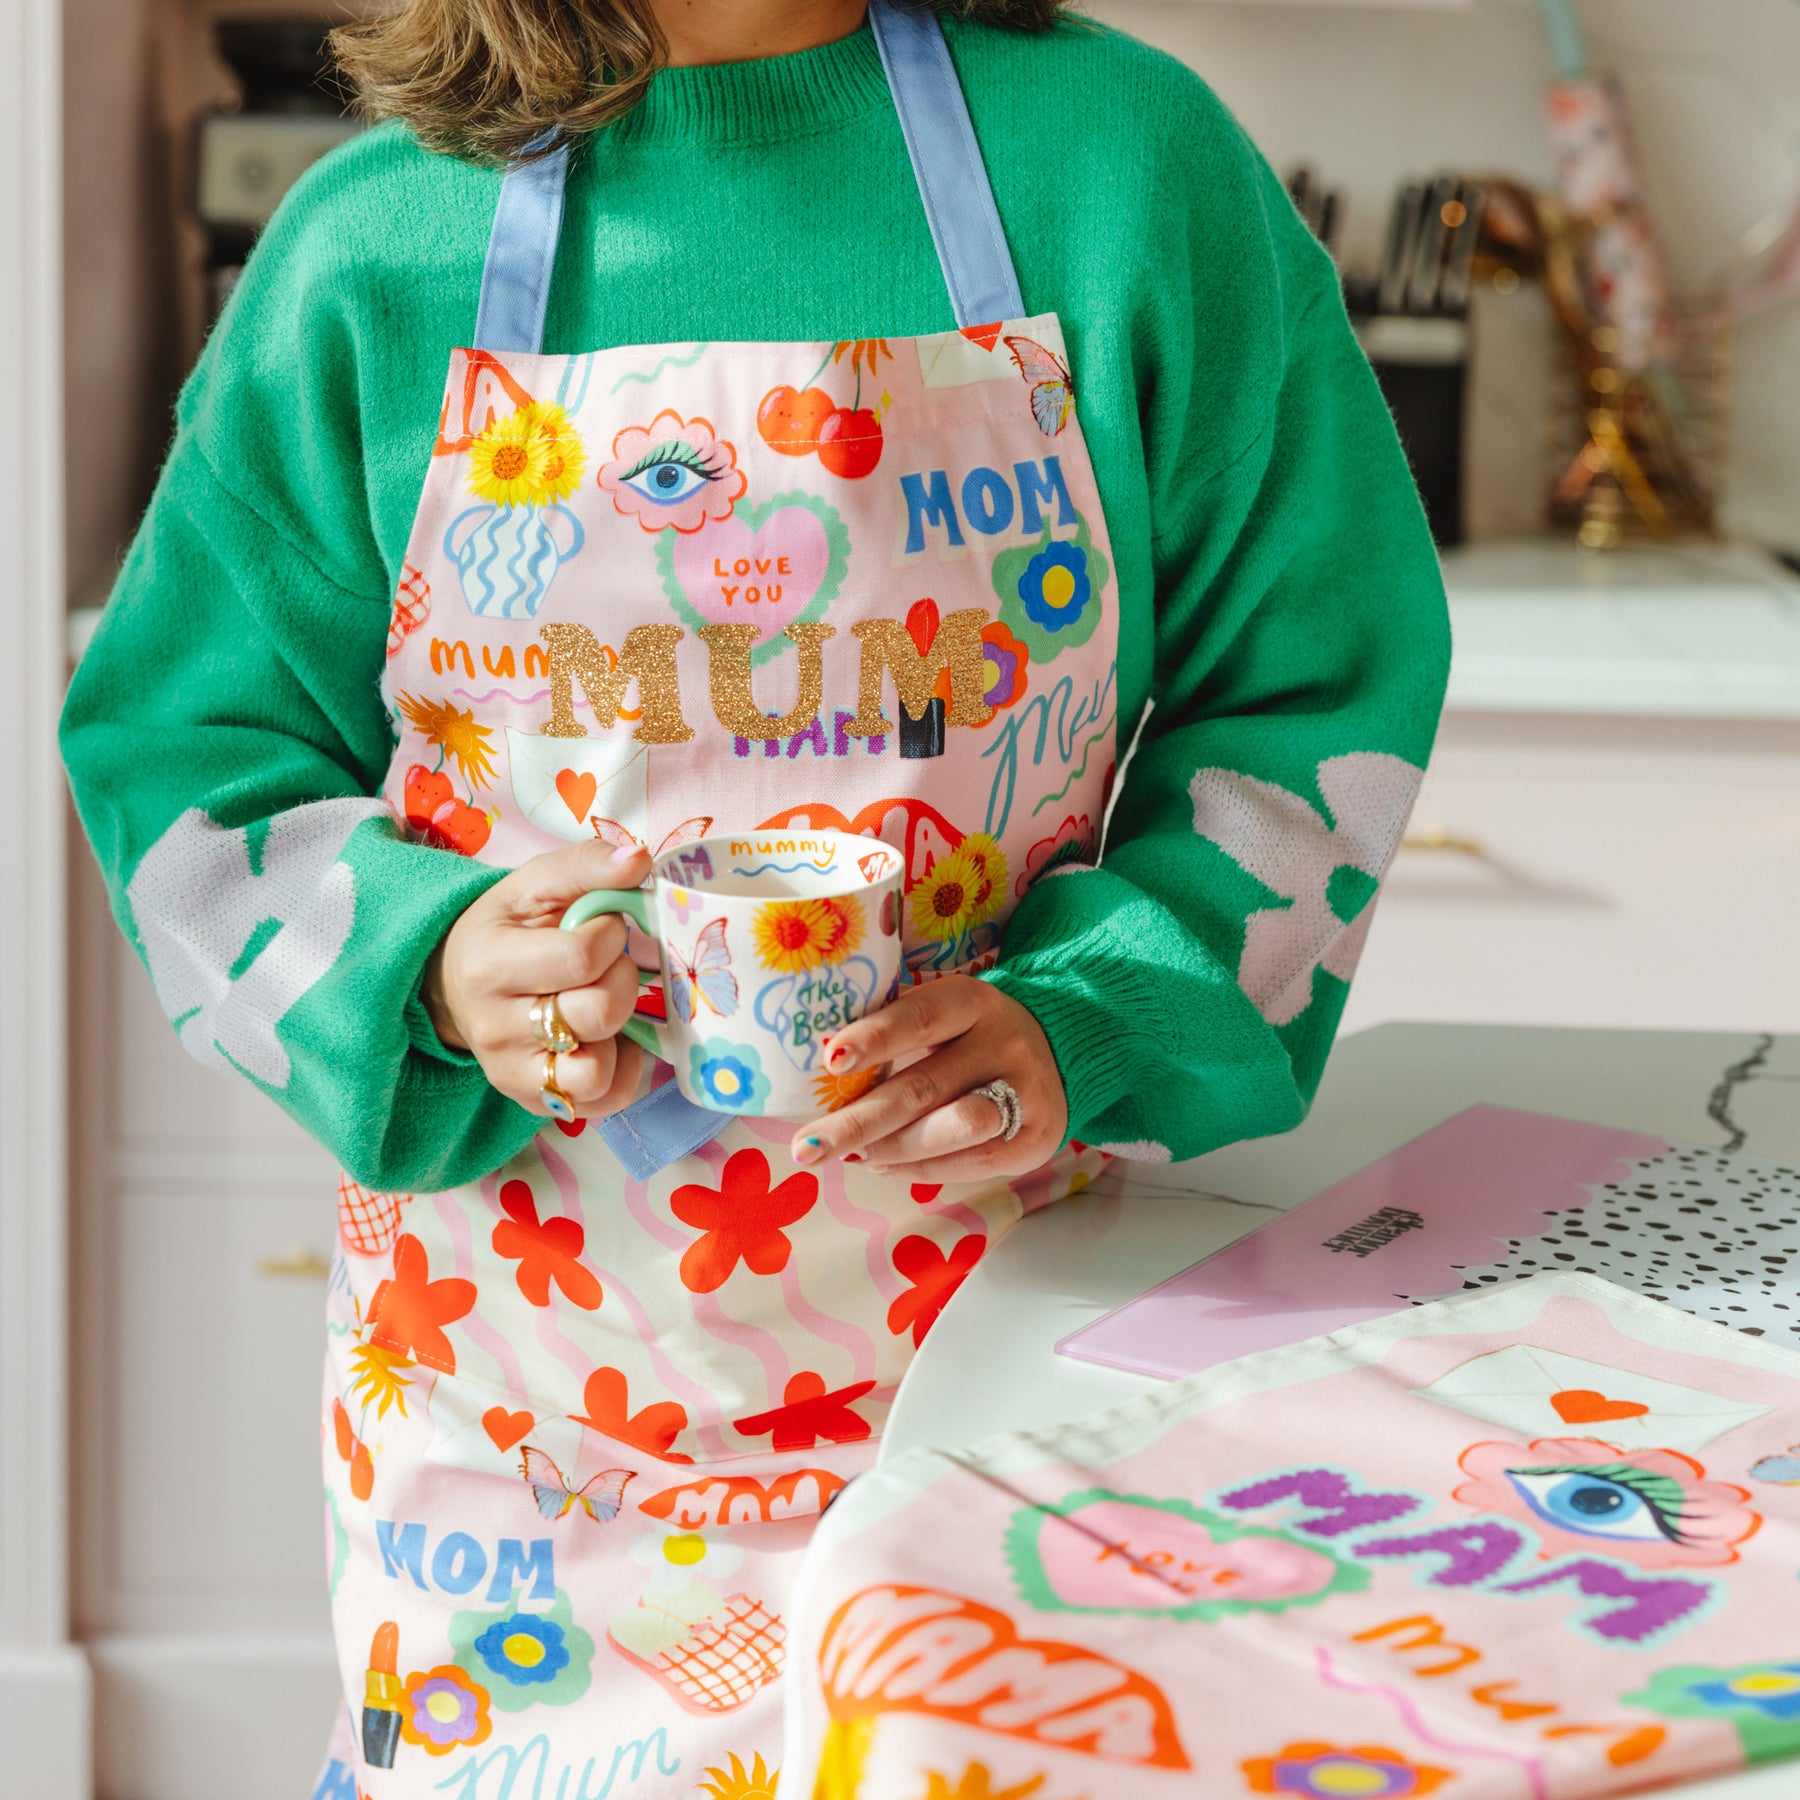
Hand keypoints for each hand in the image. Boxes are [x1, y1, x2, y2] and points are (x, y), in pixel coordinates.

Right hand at [424, 839, 650, 1120]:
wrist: (457, 980)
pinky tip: (608, 1038)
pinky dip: (622, 1070)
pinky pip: (603, 1100)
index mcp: (488, 965)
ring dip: (620, 1033)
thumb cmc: (507, 927)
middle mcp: (493, 1028)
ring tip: (604, 1003)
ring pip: (597, 1072)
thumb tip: (639, 858)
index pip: (581, 958)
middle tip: (608, 964)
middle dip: (622, 980)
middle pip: (597, 1014)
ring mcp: (512, 1072)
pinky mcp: (533, 1102)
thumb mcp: (535, 884)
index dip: (610, 936)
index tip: (603, 927)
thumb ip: (587, 866)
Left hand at [788, 974, 1066, 1181]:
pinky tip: (883, 1164)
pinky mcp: (1033, 1141)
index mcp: (974, 1002)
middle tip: (806, 1146)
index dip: (876, 1037)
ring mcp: (1025, 1095)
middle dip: (857, 1122)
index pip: (921, 1016)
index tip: (831, 1058)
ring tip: (849, 1155)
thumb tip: (820, 1063)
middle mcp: (1004, 1044)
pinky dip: (915, 1168)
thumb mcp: (947, 1013)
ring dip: (888, 1149)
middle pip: (923, 1088)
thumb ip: (896, 1027)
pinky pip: (965, 1164)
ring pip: (950, 1129)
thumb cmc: (973, 1034)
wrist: (1061, 1056)